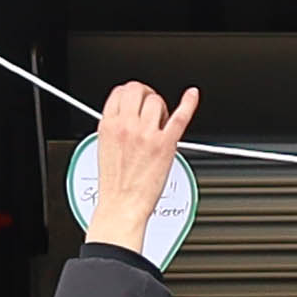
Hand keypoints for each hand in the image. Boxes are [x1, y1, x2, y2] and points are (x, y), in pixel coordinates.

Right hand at [79, 79, 195, 251]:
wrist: (122, 205)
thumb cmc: (115, 184)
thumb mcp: (104, 147)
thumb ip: (115, 127)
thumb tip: (125, 116)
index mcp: (108, 125)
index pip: (120, 92)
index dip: (130, 92)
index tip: (137, 98)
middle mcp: (127, 125)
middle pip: (138, 91)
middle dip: (146, 95)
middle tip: (150, 107)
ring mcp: (147, 134)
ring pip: (157, 101)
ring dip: (161, 107)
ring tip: (161, 121)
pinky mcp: (166, 144)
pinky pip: (180, 116)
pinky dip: (188, 103)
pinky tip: (192, 95)